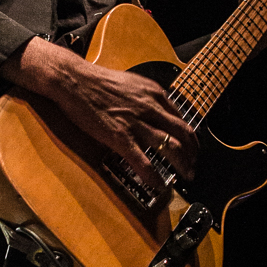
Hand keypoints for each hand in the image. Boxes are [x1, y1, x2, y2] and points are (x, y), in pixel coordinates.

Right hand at [1, 37, 196, 197]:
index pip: (181, 117)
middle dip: (193, 153)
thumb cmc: (96, 81)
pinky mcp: (120, 136)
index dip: (189, 136)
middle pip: (183, 133)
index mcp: (154, 93)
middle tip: (193, 166)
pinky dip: (154, 176)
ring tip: (185, 176)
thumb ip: (145, 96)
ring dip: (182, 165)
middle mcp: (150, 107)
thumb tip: (153, 109)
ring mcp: (136, 122)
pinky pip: (143, 161)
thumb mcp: (130, 83)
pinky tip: (158, 186)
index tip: (190, 147)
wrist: (74, 80)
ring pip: (170, 147)